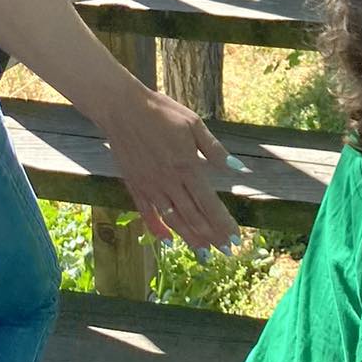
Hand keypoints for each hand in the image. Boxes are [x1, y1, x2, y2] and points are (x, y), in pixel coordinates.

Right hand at [98, 86, 241, 253]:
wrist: (123, 108)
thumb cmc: (161, 113)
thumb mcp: (194, 124)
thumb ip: (214, 150)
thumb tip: (238, 168)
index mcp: (187, 166)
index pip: (209, 203)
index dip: (223, 224)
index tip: (235, 238)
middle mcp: (169, 182)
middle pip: (193, 217)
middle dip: (211, 237)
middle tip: (224, 251)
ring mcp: (150, 186)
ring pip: (172, 220)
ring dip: (189, 238)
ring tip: (203, 253)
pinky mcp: (134, 185)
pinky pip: (147, 213)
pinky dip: (157, 229)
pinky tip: (167, 240)